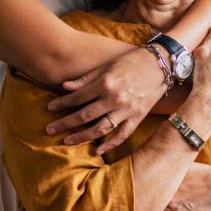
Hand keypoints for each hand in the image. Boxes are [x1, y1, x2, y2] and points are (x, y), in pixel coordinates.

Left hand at [45, 47, 165, 153]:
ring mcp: (126, 110)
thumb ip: (86, 79)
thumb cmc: (133, 61)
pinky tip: (97, 150)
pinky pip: (122, 134)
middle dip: (65, 123)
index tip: (49, 109)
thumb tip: (65, 87)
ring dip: (81, 136)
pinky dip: (110, 144)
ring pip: (99, 128)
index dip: (61, 104)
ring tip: (67, 141)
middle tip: (50, 130)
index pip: (77, 97)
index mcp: (105, 83)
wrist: (161, 64)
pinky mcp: (137, 117)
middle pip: (84, 115)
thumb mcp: (108, 66)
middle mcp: (114, 98)